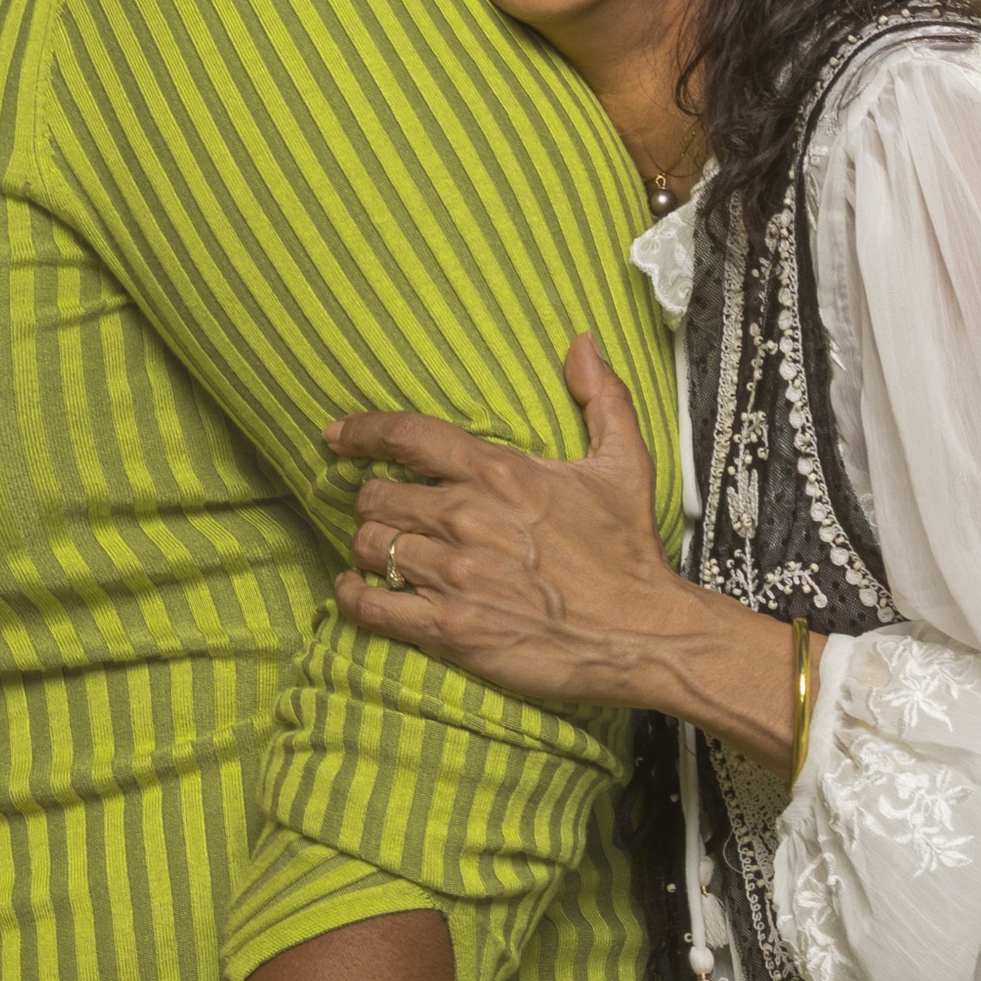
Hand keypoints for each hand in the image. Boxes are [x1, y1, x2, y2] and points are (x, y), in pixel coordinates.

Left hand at [328, 335, 794, 766]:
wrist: (645, 636)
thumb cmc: (629, 554)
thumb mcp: (624, 464)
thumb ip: (601, 399)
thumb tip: (584, 344)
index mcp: (499, 473)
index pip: (405, 435)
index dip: (361, 432)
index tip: (335, 436)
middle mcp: (466, 518)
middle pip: (376, 496)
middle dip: (375, 502)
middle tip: (389, 513)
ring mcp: (454, 575)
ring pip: (370, 546)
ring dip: (370, 548)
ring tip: (384, 553)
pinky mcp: (450, 628)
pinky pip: (372, 606)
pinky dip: (355, 597)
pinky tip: (358, 591)